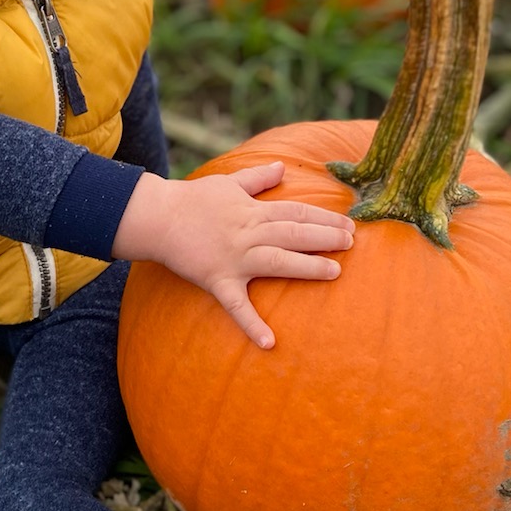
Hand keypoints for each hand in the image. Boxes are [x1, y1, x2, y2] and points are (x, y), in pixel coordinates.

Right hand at [112, 161, 354, 348]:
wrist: (158, 218)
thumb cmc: (193, 200)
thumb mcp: (228, 182)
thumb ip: (258, 177)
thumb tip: (283, 167)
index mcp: (253, 210)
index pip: (296, 212)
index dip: (324, 217)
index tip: (349, 224)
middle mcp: (248, 233)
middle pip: (294, 233)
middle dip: (326, 237)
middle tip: (352, 243)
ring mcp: (234, 258)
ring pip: (277, 261)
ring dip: (307, 266)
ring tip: (334, 271)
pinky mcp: (218, 280)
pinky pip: (237, 306)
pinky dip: (252, 325)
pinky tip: (270, 343)